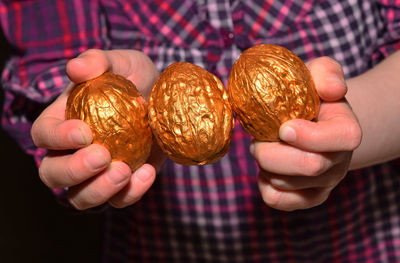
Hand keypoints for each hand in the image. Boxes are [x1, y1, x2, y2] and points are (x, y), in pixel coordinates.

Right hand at [31, 49, 164, 209]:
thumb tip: (76, 69)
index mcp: (63, 121)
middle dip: (74, 170)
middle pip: (52, 174)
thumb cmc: (136, 78)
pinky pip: (118, 200)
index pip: (43, 134)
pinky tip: (148, 172)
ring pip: (80, 197)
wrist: (165, 99)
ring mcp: (97, 173)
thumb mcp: (122, 62)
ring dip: (99, 190)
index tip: (85, 132)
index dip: (57, 138)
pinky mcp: (123, 184)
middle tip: (102, 155)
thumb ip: (98, 61)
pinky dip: (131, 193)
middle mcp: (73, 152)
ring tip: (124, 171)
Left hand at [252, 57, 361, 210]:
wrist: (310, 123)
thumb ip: (326, 72)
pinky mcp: (306, 198)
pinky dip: (263, 183)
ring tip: (264, 147)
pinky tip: (266, 168)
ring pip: (286, 184)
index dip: (309, 135)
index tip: (283, 127)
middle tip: (258, 140)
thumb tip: (331, 89)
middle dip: (273, 152)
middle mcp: (340, 161)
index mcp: (347, 130)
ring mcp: (324, 183)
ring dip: (264, 165)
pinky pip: (277, 200)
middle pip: (310, 167)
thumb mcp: (318, 73)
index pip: (342, 139)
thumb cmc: (311, 95)